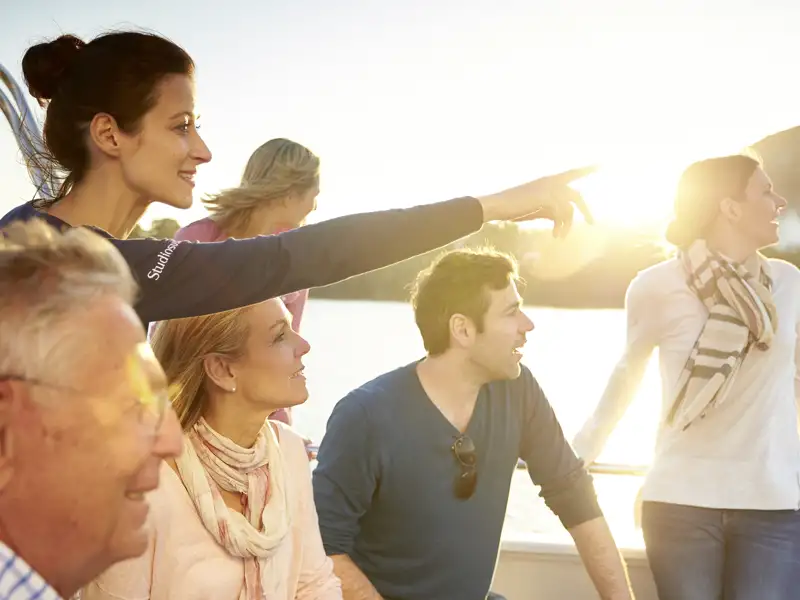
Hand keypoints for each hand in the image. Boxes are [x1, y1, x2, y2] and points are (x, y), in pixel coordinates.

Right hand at [476, 165, 596, 237]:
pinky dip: (560, 226)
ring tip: (561, 238)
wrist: (496, 205)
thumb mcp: (536, 208)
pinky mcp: (545, 197)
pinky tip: (555, 236)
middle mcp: (550, 181)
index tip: (601, 164)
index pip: (572, 173)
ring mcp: (548, 188)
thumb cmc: (513, 208)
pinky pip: (561, 213)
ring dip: (567, 225)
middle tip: (592, 223)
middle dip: (586, 210)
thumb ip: (551, 209)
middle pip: (577, 195)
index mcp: (548, 180)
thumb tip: (564, 218)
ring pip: (570, 208)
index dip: (586, 169)